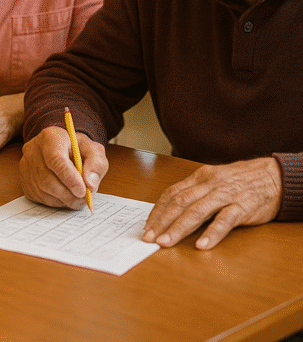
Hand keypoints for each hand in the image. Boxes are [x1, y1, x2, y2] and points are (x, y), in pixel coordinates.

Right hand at [19, 126, 106, 208]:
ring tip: (77, 197)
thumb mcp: (93, 150)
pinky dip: (55, 201)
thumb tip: (90, 184)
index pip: (55, 159)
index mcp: (50, 137)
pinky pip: (39, 197)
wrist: (62, 148)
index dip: (69, 178)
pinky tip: (65, 196)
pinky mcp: (24, 180)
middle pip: (47, 178)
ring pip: (43, 190)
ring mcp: (25, 166)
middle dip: (68, 193)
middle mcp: (33, 150)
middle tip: (84, 198)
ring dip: (63, 199)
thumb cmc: (78, 149)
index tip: (83, 191)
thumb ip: (96, 164)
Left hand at [142, 158, 281, 249]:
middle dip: (162, 221)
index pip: (172, 194)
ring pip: (197, 211)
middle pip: (180, 203)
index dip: (157, 210)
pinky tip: (202, 245)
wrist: (274, 176)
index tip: (147, 226)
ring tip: (166, 243)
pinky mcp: (243, 207)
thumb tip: (173, 212)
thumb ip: (195, 194)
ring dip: (179, 228)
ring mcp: (226, 195)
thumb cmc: (241, 181)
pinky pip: (225, 220)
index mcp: (200, 178)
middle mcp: (209, 184)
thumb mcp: (214, 181)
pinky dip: (212, 233)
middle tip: (149, 238)